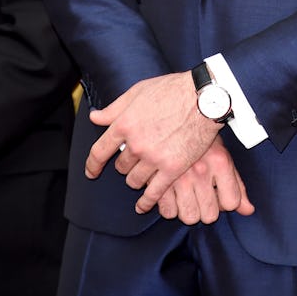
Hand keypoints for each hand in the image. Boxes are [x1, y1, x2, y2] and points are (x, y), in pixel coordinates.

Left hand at [85, 73, 220, 211]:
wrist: (204, 98)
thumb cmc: (171, 90)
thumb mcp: (138, 92)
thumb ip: (114, 108)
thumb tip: (95, 117)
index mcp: (124, 124)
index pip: (99, 152)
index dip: (93, 165)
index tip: (92, 171)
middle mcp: (136, 144)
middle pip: (120, 167)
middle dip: (126, 163)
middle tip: (138, 157)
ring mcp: (154, 158)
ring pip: (135, 180)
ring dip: (137, 177)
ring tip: (146, 172)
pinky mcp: (172, 168)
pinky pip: (154, 193)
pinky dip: (146, 202)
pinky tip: (142, 206)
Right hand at [156, 135, 254, 223]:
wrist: (176, 118)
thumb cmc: (202, 138)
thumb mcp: (223, 155)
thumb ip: (237, 185)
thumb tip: (249, 211)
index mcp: (220, 161)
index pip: (231, 202)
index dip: (226, 201)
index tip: (219, 193)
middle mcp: (201, 170)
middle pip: (209, 215)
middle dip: (206, 209)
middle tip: (201, 195)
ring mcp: (179, 176)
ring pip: (189, 217)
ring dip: (188, 210)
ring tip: (187, 195)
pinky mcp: (159, 180)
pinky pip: (168, 212)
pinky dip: (169, 207)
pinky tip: (171, 194)